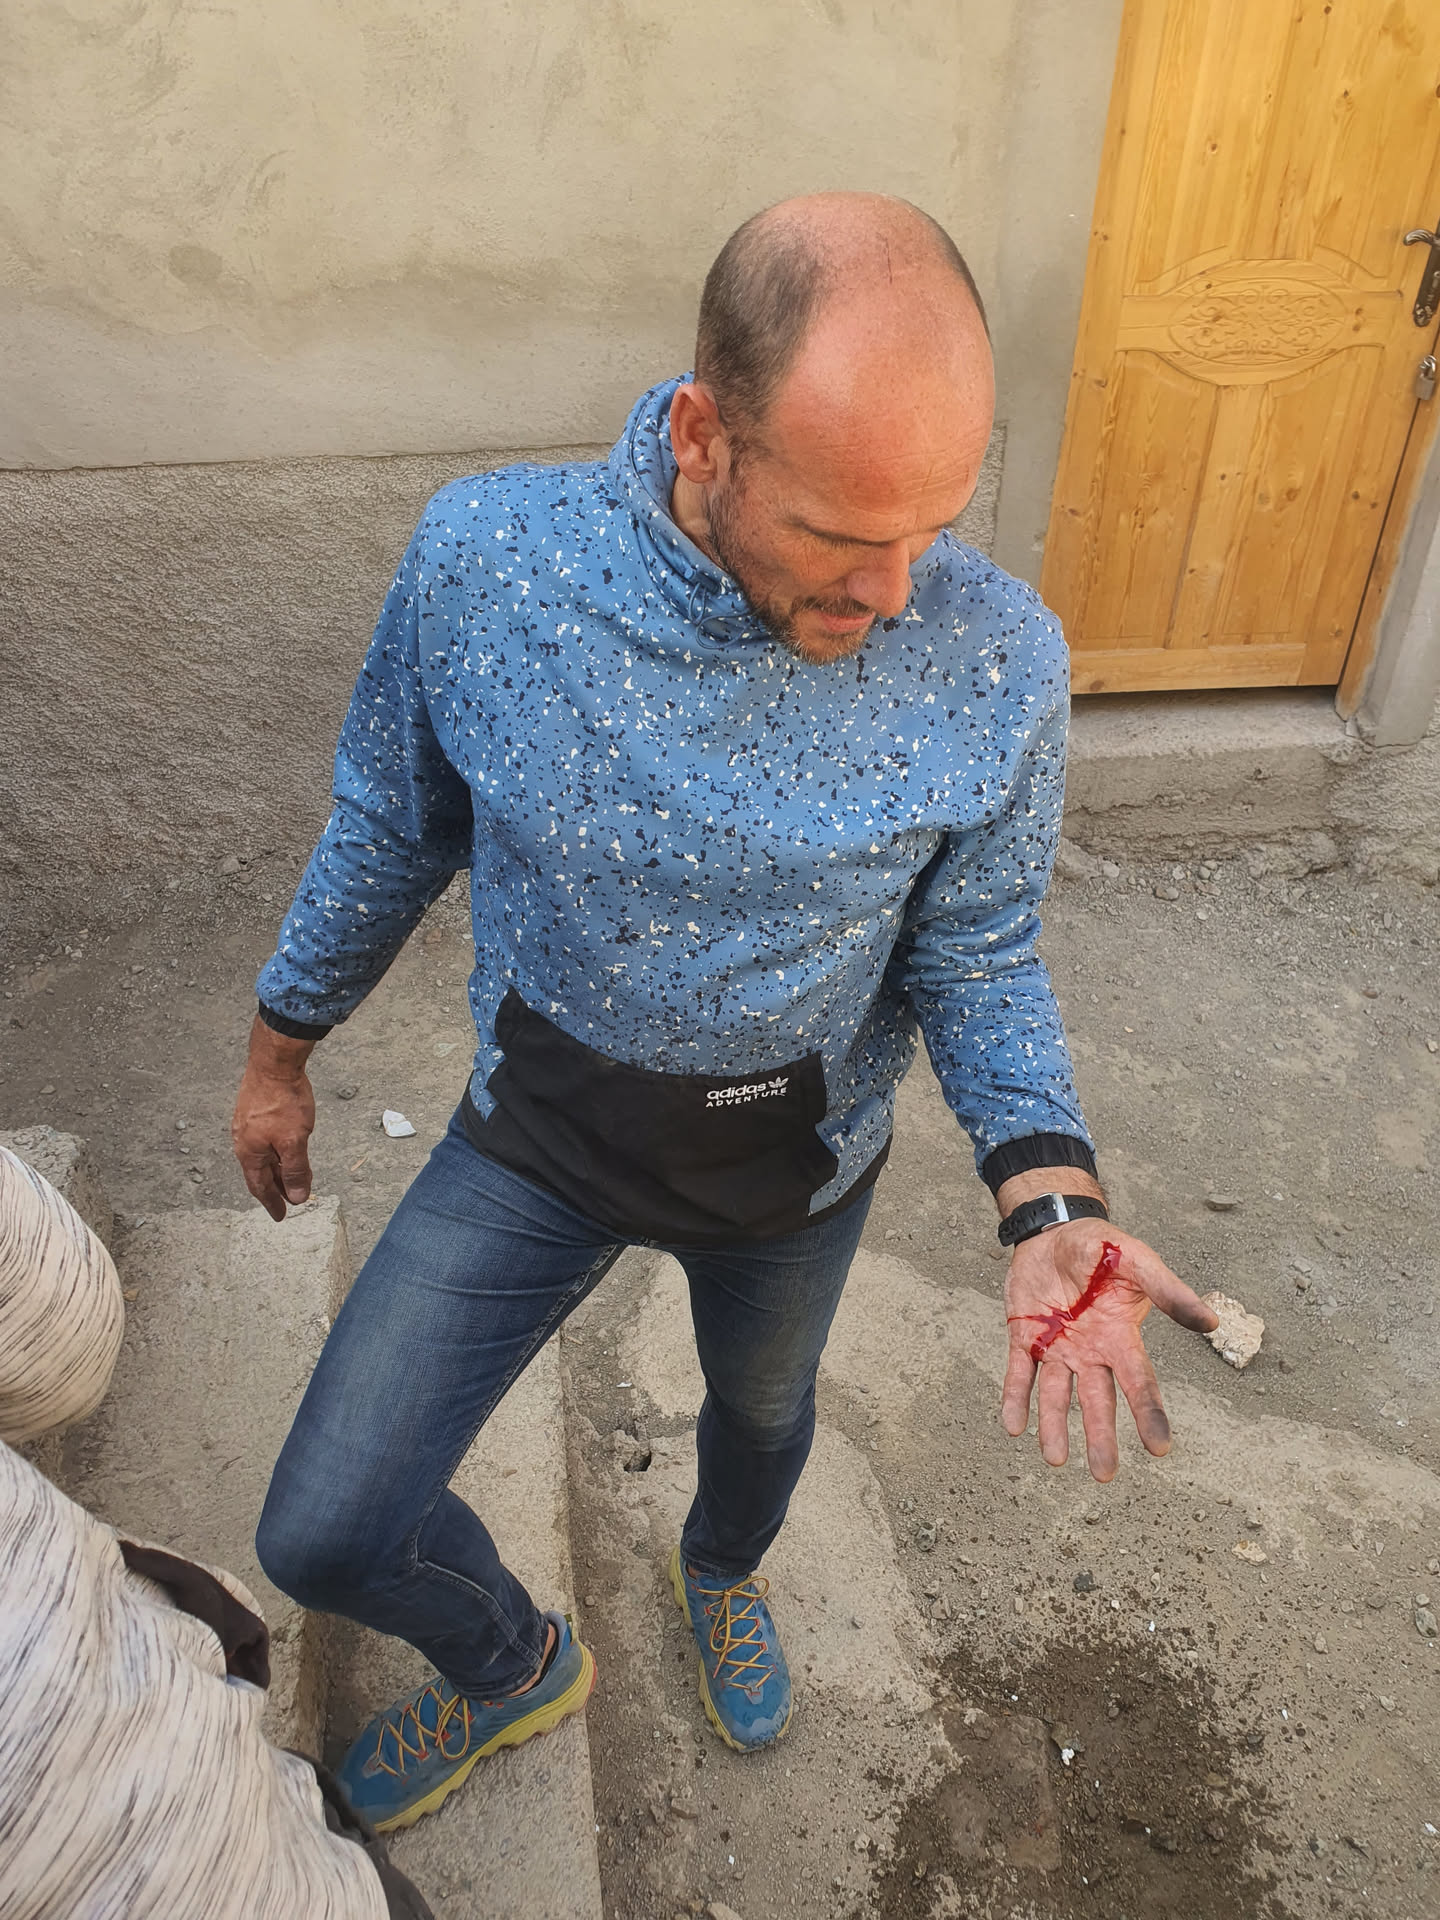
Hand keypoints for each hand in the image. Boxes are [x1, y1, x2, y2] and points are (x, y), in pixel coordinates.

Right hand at [231, 1017, 317, 1220]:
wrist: (274, 1062)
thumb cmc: (283, 1100)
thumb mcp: (295, 1141)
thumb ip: (296, 1170)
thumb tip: (297, 1197)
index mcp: (250, 1152)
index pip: (260, 1187)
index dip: (272, 1202)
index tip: (280, 1216)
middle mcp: (243, 1140)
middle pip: (261, 1172)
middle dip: (277, 1188)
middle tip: (290, 1200)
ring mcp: (246, 1124)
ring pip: (263, 1155)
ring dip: (277, 1169)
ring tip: (291, 1177)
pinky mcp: (253, 1110)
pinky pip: (264, 1140)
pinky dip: (276, 1151)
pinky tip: (284, 1148)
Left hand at [1000, 1219, 1218, 1481]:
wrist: (1057, 1230)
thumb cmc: (1104, 1248)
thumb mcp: (1138, 1262)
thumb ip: (1169, 1292)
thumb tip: (1212, 1322)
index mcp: (1121, 1337)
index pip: (1139, 1383)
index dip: (1150, 1414)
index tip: (1160, 1449)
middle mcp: (1091, 1351)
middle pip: (1098, 1401)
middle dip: (1100, 1437)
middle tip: (1104, 1475)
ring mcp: (1056, 1347)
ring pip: (1057, 1395)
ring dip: (1054, 1426)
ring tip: (1055, 1459)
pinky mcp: (1024, 1337)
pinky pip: (1019, 1373)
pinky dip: (1015, 1398)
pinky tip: (1013, 1426)